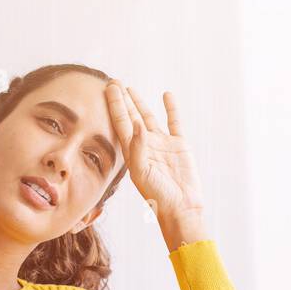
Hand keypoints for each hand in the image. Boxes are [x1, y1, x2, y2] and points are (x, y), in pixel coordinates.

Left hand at [105, 82, 205, 245]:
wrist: (182, 207)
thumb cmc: (158, 196)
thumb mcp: (142, 172)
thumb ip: (138, 147)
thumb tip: (138, 123)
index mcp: (133, 152)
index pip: (120, 123)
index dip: (114, 105)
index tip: (108, 87)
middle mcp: (145, 146)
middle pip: (131, 117)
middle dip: (122, 101)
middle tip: (114, 82)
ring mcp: (162, 145)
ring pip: (148, 118)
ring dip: (140, 103)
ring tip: (131, 88)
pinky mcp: (179, 146)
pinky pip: (174, 122)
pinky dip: (171, 109)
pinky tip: (166, 95)